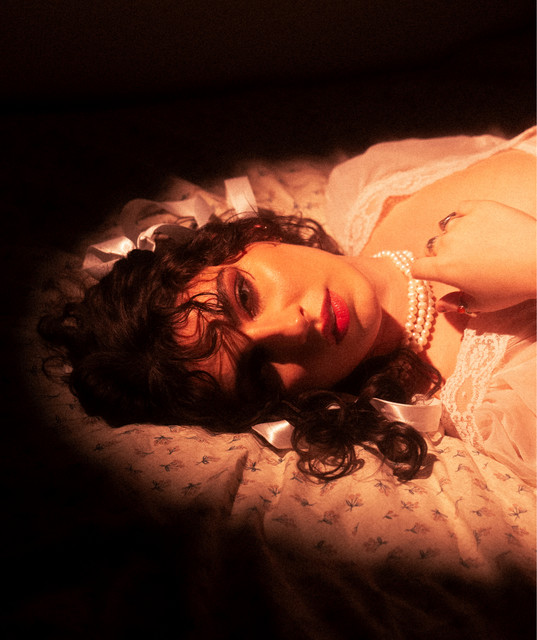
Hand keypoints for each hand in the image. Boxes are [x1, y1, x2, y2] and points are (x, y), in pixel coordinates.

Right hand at [411, 200, 535, 312]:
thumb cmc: (512, 286)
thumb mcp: (481, 304)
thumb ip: (455, 304)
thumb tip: (439, 306)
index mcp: (444, 269)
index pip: (417, 267)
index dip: (423, 271)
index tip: (432, 272)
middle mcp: (447, 244)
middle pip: (431, 247)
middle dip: (440, 253)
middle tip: (461, 259)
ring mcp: (463, 224)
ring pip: (446, 228)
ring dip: (454, 235)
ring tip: (475, 241)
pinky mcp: (479, 208)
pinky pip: (460, 210)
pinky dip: (464, 216)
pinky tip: (478, 225)